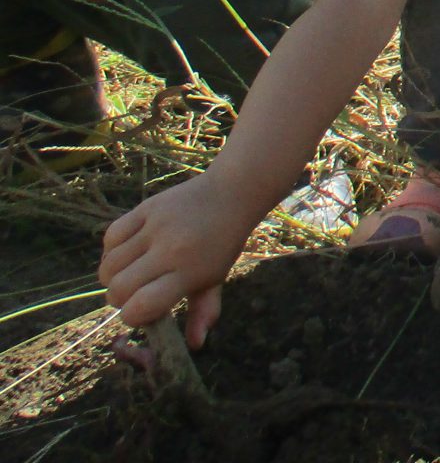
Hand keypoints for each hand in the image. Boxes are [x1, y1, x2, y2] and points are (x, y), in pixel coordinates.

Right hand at [99, 171, 256, 346]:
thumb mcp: (217, 277)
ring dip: (112, 277)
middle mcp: (170, 250)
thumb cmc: (223, 242)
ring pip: (109, 265)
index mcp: (189, 272)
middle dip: (119, 300)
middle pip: (118, 289)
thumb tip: (195, 345)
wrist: (232, 193)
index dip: (133, 317)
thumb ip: (204, 311)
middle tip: (134, 294)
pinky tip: (127, 252)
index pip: (141, 307)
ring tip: (130, 273)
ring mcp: (156, 227)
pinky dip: (111, 250)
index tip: (142, 312)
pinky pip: (110, 236)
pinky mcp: (146, 208)